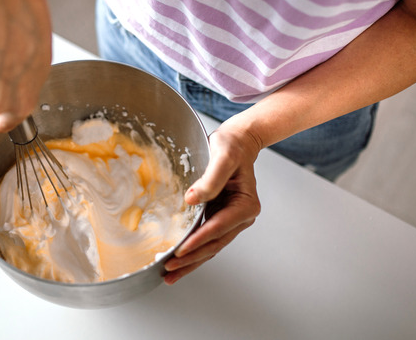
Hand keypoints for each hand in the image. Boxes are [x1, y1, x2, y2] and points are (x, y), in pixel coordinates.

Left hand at [164, 119, 261, 284]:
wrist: (238, 141)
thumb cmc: (232, 146)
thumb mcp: (223, 157)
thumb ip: (210, 179)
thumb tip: (191, 199)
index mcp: (245, 205)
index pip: (218, 227)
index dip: (198, 240)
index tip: (181, 250)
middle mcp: (241, 216)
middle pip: (214, 244)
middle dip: (191, 258)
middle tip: (169, 268)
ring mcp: (230, 219)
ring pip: (210, 247)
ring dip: (190, 262)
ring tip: (170, 274)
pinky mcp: (219, 218)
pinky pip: (205, 239)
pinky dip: (192, 251)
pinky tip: (179, 261)